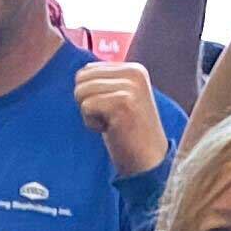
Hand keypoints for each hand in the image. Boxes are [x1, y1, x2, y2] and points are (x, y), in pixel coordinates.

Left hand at [76, 58, 168, 180]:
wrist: (148, 162)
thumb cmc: (129, 133)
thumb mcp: (120, 98)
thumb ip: (105, 82)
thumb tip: (81, 72)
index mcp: (134, 69)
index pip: (88, 69)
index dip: (91, 95)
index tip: (112, 110)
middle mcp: (134, 73)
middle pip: (81, 78)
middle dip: (87, 102)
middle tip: (110, 117)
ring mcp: (130, 87)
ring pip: (81, 91)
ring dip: (90, 114)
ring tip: (111, 123)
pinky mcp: (122, 103)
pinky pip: (86, 106)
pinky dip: (92, 124)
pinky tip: (111, 129)